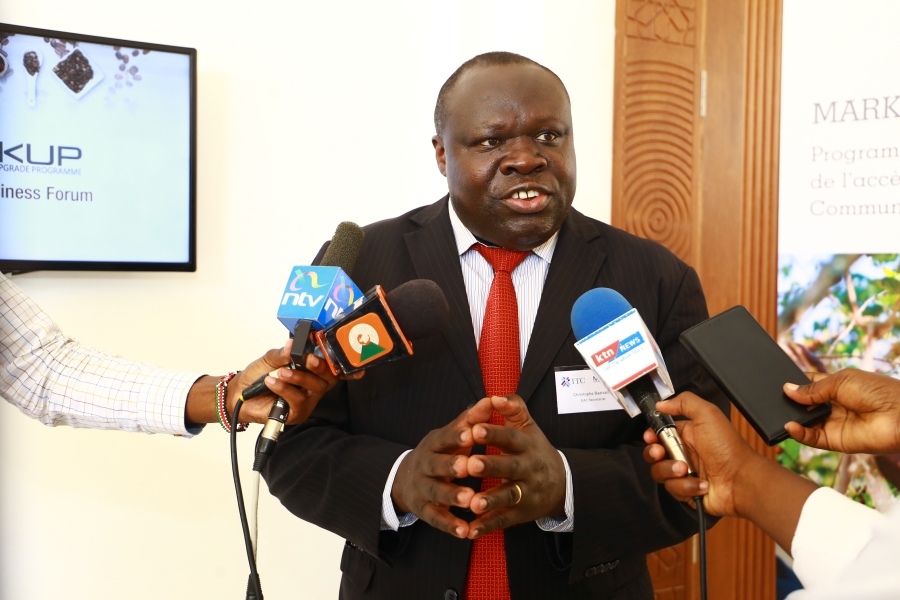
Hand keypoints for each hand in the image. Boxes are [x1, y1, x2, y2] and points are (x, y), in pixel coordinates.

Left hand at [229, 339, 357, 424]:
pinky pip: (299, 400)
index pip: (332, 366)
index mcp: (311, 369)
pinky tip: (273, 383)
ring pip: (315, 388)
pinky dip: (286, 389)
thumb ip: (284, 352)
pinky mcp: (297, 413)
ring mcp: (307, 400)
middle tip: (308, 360)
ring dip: (298, 378)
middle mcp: (313, 385)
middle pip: (329, 377)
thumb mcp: (271, 358)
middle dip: (321, 367)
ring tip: (281, 372)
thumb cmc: (258, 376)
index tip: (355, 363)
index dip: (345, 365)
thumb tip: (294, 344)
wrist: (239, 393)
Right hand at [391, 400, 493, 537]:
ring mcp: (422, 488)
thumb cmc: (441, 452)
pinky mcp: (424, 509)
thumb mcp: (452, 435)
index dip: (455, 437)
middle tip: (468, 466)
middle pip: (436, 465)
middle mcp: (425, 464)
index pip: (444, 438)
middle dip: (451, 466)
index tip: (470, 434)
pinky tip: (465, 531)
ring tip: (470, 500)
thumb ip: (471, 420)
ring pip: (436, 492)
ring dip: (452, 496)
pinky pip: (436, 518)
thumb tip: (491, 399)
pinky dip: (450, 525)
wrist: (407, 478)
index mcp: (434, 443)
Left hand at [466, 395, 565, 539]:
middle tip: (471, 464)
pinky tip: (471, 530)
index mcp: (527, 445)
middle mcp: (528, 468)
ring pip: (509, 496)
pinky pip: (504, 520)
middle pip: (510, 467)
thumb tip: (494, 396)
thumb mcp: (528, 426)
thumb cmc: (534, 450)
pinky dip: (487, 526)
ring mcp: (526, 492)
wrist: (562, 483)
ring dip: (491, 500)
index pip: (511, 437)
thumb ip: (513, 408)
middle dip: (491, 466)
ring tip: (473, 503)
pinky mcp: (521, 513)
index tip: (475, 429)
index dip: (494, 433)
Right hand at [641, 392, 761, 517]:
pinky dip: (686, 486)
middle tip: (662, 454)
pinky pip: (672, 489)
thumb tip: (661, 404)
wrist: (742, 481)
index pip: (658, 434)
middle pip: (653, 454)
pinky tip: (701, 484)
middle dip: (654, 454)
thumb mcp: (708, 415)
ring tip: (687, 470)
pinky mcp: (687, 491)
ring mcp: (684, 473)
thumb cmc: (728, 448)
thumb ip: (684, 402)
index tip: (651, 437)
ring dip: (671, 471)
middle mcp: (683, 453)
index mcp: (687, 435)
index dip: (651, 436)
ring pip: (659, 473)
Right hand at [784, 369, 899, 453]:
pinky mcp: (835, 441)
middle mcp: (833, 406)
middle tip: (773, 400)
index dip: (794, 384)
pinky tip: (791, 426)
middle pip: (804, 405)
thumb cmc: (878, 392)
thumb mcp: (841, 382)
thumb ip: (813, 389)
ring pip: (805, 423)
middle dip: (789, 402)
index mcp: (836, 387)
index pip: (809, 385)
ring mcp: (833, 424)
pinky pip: (812, 438)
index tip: (777, 383)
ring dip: (792, 418)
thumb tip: (787, 389)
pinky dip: (799, 433)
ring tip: (778, 413)